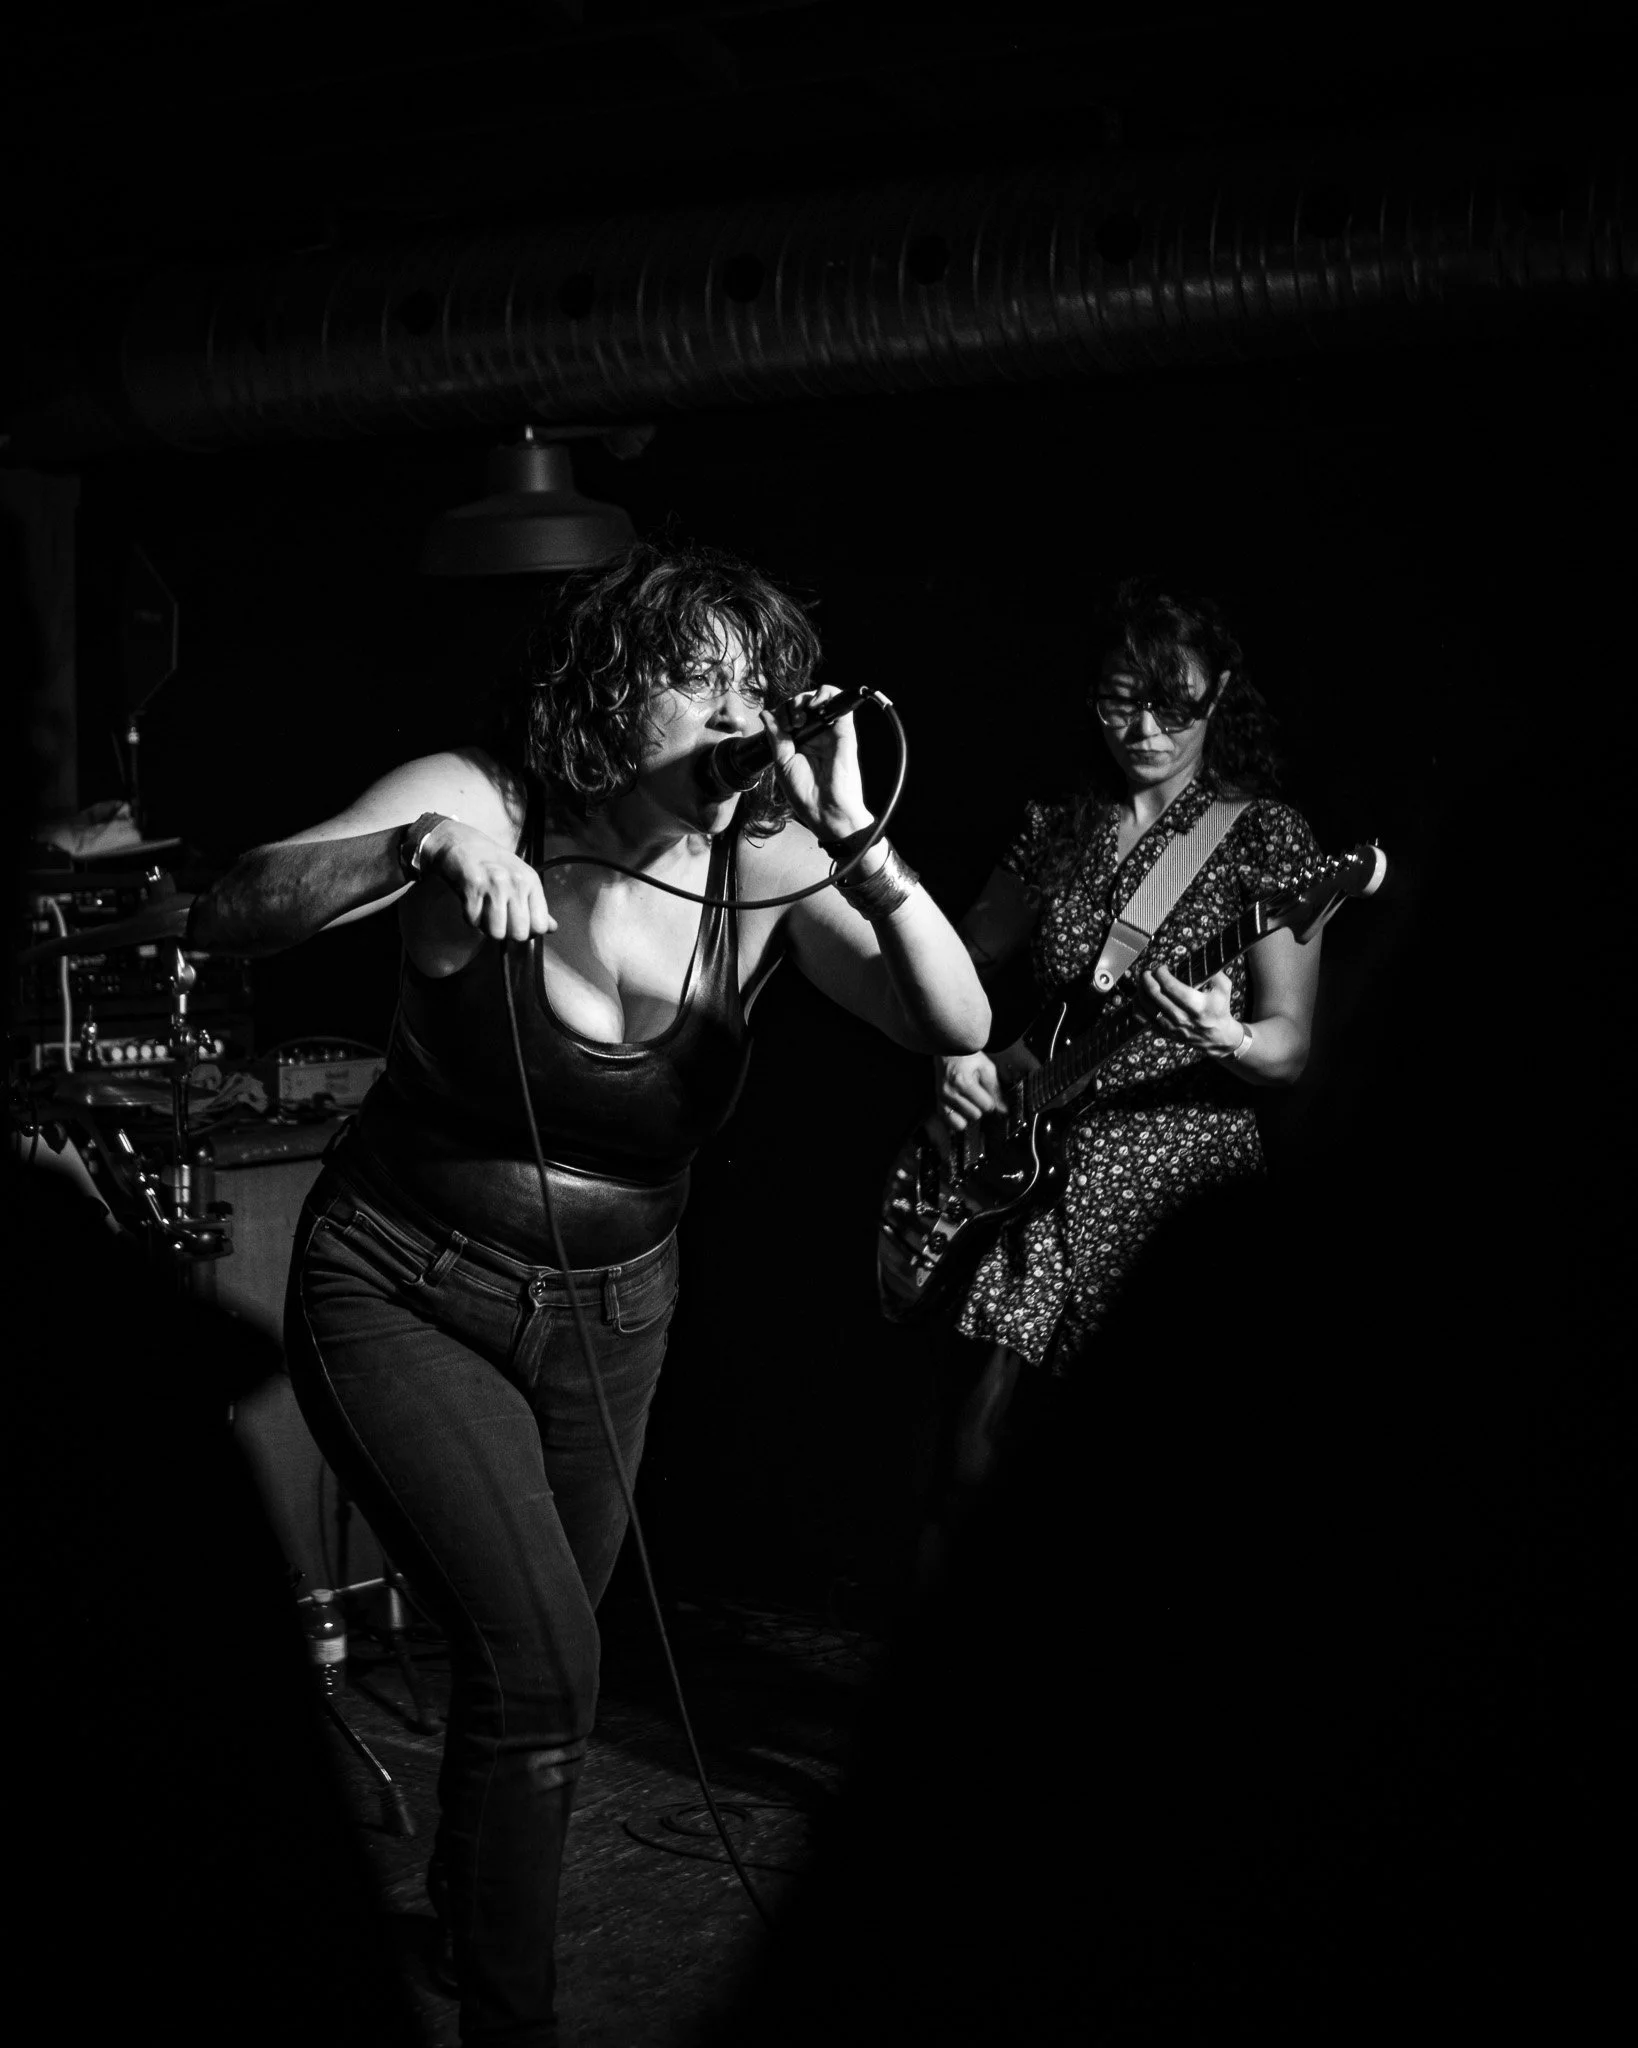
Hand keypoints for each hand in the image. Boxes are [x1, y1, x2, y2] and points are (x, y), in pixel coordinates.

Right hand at [421, 820, 555, 940]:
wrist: (461, 842)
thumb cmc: (493, 863)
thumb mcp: (521, 879)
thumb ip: (536, 905)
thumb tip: (552, 928)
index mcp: (531, 882)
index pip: (540, 925)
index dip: (528, 932)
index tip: (517, 924)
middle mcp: (517, 882)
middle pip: (519, 933)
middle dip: (507, 933)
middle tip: (498, 920)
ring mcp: (495, 884)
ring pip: (497, 932)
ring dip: (487, 928)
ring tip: (484, 912)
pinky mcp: (472, 887)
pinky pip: (474, 921)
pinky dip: (470, 917)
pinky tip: (471, 903)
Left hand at [759, 686, 870, 844]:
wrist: (826, 809)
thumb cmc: (805, 793)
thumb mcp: (782, 762)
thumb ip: (776, 737)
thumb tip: (765, 714)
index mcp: (799, 742)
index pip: (789, 714)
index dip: (781, 714)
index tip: (780, 729)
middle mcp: (815, 733)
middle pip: (802, 703)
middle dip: (791, 706)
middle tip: (791, 725)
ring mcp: (830, 730)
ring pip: (820, 697)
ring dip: (806, 699)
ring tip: (801, 716)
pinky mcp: (844, 730)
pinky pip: (840, 701)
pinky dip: (826, 694)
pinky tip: (814, 707)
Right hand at [936, 1051, 1007, 1130]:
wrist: (948, 1049)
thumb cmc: (967, 1057)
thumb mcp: (986, 1068)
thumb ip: (995, 1089)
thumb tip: (1003, 1109)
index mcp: (963, 1082)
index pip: (986, 1106)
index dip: (991, 1101)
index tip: (988, 1094)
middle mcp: (950, 1093)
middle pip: (975, 1115)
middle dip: (980, 1107)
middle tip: (977, 1095)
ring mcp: (942, 1099)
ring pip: (963, 1123)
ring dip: (969, 1114)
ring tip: (968, 1100)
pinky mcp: (938, 1103)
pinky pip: (949, 1123)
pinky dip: (957, 1120)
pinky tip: (961, 1110)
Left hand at [1140, 964, 1241, 1053]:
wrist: (1217, 1037)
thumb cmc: (1219, 1007)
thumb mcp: (1223, 988)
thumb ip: (1212, 971)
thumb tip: (1195, 955)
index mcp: (1197, 1006)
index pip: (1172, 987)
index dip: (1162, 974)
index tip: (1161, 968)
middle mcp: (1183, 1018)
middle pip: (1156, 995)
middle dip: (1148, 979)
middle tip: (1147, 972)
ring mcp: (1172, 1027)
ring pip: (1147, 1007)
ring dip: (1141, 990)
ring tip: (1142, 981)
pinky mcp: (1164, 1033)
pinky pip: (1143, 1020)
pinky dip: (1138, 1006)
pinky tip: (1139, 996)